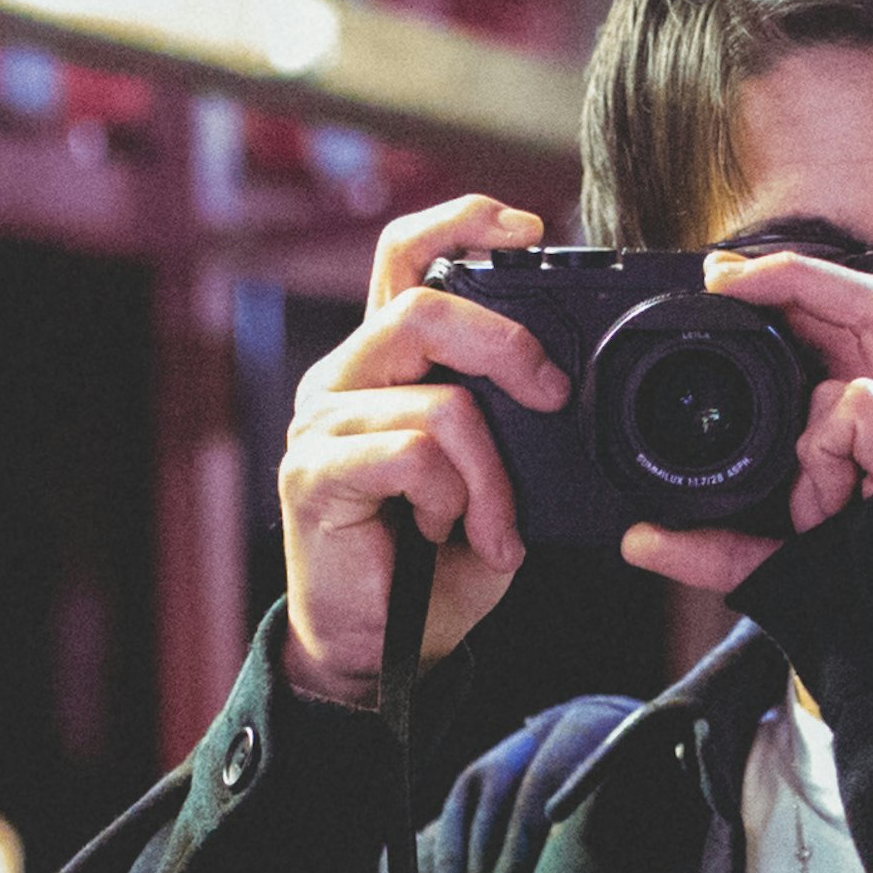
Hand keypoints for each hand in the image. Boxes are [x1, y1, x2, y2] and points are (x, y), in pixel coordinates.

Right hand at [277, 197, 574, 703]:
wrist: (385, 649)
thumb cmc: (440, 560)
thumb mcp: (498, 471)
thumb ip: (510, 413)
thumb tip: (560, 375)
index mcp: (387, 362)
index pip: (407, 254)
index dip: (462, 223)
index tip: (529, 229)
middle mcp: (345, 377)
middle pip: (423, 306)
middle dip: (507, 346)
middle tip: (552, 397)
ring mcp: (321, 423)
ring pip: (439, 403)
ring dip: (490, 476)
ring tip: (490, 527)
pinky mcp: (312, 474)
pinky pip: (411, 454)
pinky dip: (451, 500)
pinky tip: (443, 535)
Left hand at [620, 249, 872, 594]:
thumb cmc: (862, 607)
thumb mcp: (768, 563)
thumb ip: (710, 546)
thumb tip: (638, 538)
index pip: (854, 323)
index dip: (797, 285)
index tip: (724, 283)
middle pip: (869, 298)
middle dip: (795, 274)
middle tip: (725, 280)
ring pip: (872, 324)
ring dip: (810, 379)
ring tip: (801, 478)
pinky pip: (858, 403)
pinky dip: (821, 454)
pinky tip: (825, 508)